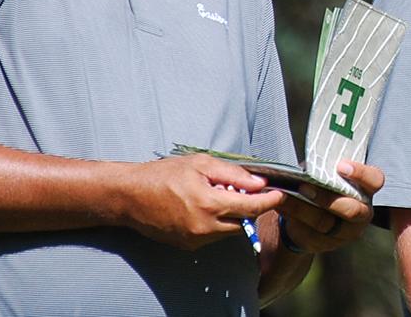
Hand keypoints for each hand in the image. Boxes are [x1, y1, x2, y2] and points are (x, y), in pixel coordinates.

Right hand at [121, 154, 282, 250]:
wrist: (131, 196)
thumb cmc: (164, 174)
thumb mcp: (200, 164)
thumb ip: (233, 175)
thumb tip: (260, 184)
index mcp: (210, 203)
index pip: (251, 207)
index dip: (269, 201)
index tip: (280, 195)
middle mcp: (205, 227)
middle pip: (243, 222)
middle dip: (247, 207)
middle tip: (239, 190)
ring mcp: (196, 240)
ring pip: (228, 231)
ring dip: (229, 216)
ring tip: (213, 196)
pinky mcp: (188, 246)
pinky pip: (212, 236)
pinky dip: (215, 224)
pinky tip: (200, 208)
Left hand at [276, 160, 384, 252]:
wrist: (312, 214)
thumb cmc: (324, 184)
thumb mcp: (329, 173)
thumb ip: (325, 168)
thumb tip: (308, 162)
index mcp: (367, 190)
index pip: (375, 181)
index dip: (360, 173)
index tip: (340, 166)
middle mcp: (362, 214)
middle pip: (351, 210)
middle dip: (326, 198)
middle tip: (304, 187)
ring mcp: (345, 232)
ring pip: (324, 222)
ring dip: (301, 208)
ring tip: (283, 196)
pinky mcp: (325, 244)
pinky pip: (308, 233)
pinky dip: (291, 218)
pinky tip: (279, 207)